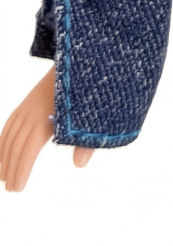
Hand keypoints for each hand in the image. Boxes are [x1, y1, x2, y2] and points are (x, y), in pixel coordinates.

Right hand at [1, 65, 93, 191]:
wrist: (82, 56)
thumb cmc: (89, 88)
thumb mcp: (92, 114)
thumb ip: (85, 139)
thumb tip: (80, 164)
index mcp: (47, 113)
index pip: (29, 148)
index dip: (22, 169)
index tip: (18, 188)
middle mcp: (33, 109)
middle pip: (17, 144)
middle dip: (12, 168)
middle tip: (10, 189)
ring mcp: (29, 103)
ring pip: (10, 133)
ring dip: (3, 156)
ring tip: (1, 176)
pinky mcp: (29, 99)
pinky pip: (11, 121)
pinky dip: (3, 138)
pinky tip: (2, 150)